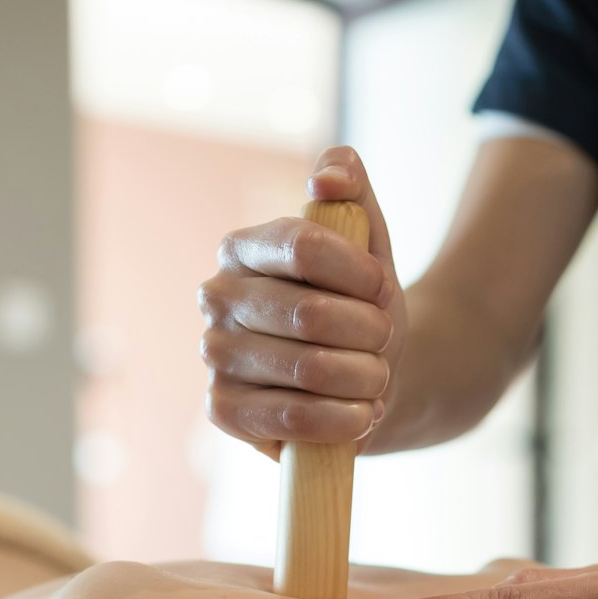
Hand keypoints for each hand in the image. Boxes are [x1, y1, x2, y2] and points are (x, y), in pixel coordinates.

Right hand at [198, 146, 406, 459]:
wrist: (367, 378)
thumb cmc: (361, 307)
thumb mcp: (367, 241)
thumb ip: (352, 189)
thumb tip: (328, 179)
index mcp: (242, 247)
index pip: (303, 245)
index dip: (358, 273)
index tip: (381, 289)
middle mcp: (216, 297)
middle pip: (310, 314)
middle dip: (368, 333)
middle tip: (383, 342)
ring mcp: (214, 356)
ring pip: (307, 369)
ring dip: (364, 378)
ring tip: (376, 378)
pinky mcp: (222, 410)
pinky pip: (289, 418)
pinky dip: (341, 420)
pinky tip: (362, 414)